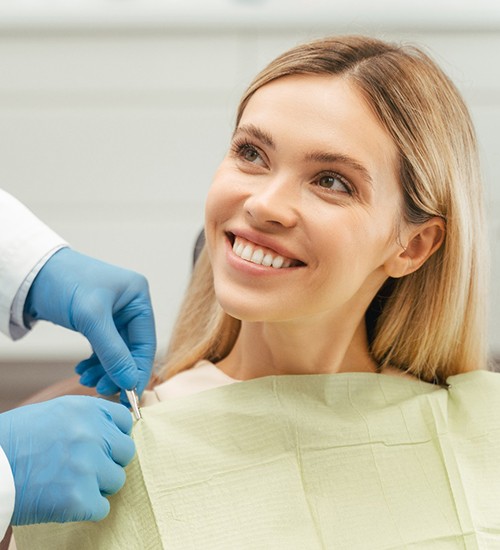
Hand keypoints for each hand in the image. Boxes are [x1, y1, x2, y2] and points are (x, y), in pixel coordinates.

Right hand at [0, 396, 134, 524]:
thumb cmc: (15, 440)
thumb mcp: (55, 412)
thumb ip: (87, 418)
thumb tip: (112, 429)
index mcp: (87, 409)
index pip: (124, 420)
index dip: (114, 435)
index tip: (103, 445)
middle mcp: (92, 434)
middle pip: (126, 451)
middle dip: (109, 461)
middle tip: (85, 468)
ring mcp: (88, 466)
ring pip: (117, 480)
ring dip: (98, 485)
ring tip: (70, 483)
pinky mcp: (79, 498)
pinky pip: (102, 508)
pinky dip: (86, 509)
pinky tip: (65, 501)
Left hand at [25, 248, 155, 399]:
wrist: (33, 273)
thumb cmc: (65, 282)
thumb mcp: (91, 317)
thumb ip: (112, 352)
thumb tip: (130, 382)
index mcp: (138, 298)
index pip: (146, 342)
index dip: (138, 369)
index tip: (129, 395)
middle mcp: (130, 306)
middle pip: (132, 349)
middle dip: (117, 371)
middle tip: (102, 389)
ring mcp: (115, 314)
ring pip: (117, 352)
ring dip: (105, 370)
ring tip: (87, 381)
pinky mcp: (98, 322)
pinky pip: (104, 349)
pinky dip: (96, 363)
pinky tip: (83, 371)